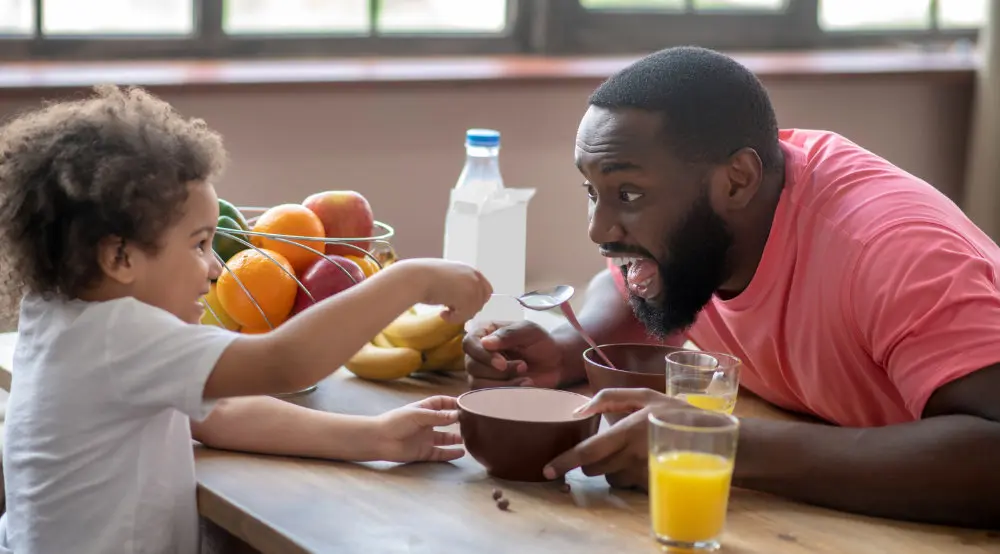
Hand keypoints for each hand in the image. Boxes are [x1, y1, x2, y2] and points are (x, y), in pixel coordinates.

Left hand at [372, 396, 464, 462]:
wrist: (379, 440)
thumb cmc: (396, 421)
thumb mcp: (419, 415)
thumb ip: (438, 416)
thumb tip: (458, 415)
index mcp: (423, 410)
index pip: (441, 403)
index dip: (452, 403)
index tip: (466, 404)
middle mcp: (426, 424)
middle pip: (445, 421)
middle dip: (458, 421)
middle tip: (472, 422)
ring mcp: (425, 438)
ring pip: (445, 438)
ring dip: (456, 438)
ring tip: (468, 438)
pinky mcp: (423, 452)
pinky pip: (440, 454)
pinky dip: (450, 454)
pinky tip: (461, 453)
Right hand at [402, 259, 492, 324]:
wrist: (415, 277)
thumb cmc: (425, 278)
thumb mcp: (449, 278)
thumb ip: (462, 286)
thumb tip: (471, 304)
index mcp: (471, 270)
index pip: (486, 290)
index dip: (475, 300)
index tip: (461, 305)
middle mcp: (475, 277)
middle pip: (482, 302)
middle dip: (468, 309)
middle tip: (452, 310)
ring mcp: (472, 287)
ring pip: (474, 311)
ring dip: (459, 315)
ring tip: (445, 311)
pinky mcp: (467, 298)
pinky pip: (465, 317)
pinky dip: (453, 319)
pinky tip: (442, 313)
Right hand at [463, 320, 564, 388]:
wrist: (554, 363)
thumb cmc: (540, 342)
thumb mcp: (529, 331)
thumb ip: (509, 334)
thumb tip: (485, 343)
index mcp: (484, 332)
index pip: (468, 343)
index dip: (482, 356)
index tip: (502, 364)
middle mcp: (478, 352)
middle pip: (472, 366)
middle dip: (499, 371)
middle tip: (523, 366)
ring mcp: (482, 372)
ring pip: (477, 383)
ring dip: (503, 384)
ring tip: (525, 379)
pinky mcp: (489, 389)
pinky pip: (486, 396)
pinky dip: (506, 394)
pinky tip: (523, 387)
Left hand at [543, 388, 690, 489]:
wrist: (714, 438)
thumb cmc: (676, 412)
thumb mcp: (645, 394)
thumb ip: (610, 397)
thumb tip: (579, 409)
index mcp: (628, 431)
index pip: (588, 452)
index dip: (565, 462)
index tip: (548, 470)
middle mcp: (632, 456)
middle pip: (593, 468)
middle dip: (590, 460)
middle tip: (603, 445)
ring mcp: (643, 474)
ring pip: (609, 477)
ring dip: (609, 467)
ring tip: (626, 452)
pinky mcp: (652, 486)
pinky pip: (627, 484)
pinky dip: (626, 474)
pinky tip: (640, 461)